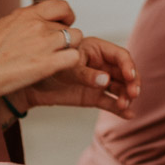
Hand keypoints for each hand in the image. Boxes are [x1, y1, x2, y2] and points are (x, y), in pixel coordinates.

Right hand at [0, 0, 82, 118]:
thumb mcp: (2, 26)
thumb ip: (22, 22)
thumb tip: (32, 20)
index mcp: (25, 14)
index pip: (61, 5)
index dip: (67, 16)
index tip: (64, 24)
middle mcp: (37, 25)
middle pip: (68, 26)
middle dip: (65, 38)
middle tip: (55, 50)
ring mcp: (43, 43)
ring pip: (76, 39)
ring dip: (70, 49)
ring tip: (57, 60)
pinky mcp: (47, 64)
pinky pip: (74, 58)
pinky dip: (70, 63)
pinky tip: (58, 69)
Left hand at [20, 37, 141, 118]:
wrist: (31, 86)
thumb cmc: (48, 68)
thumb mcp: (66, 69)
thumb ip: (86, 74)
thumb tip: (106, 80)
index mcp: (96, 49)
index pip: (120, 55)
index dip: (128, 66)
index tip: (130, 78)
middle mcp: (101, 64)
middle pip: (125, 73)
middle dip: (132, 83)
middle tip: (133, 95)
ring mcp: (99, 81)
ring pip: (120, 88)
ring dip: (126, 96)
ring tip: (124, 106)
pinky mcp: (94, 97)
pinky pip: (110, 102)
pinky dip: (119, 109)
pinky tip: (128, 115)